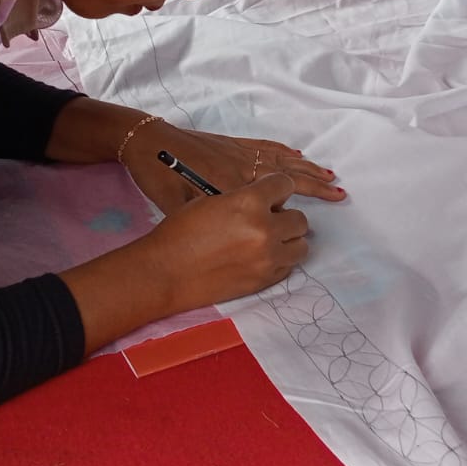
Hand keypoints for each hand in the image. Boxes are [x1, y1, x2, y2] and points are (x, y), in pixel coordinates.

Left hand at [126, 120, 343, 213]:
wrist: (146, 142)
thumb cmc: (159, 178)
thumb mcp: (179, 207)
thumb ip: (209, 219)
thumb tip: (233, 236)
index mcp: (231, 186)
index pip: (270, 201)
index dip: (290, 211)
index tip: (307, 226)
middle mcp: (241, 166)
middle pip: (286, 176)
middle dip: (314, 186)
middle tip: (339, 194)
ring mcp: (238, 151)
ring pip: (281, 160)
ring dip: (307, 167)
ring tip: (330, 176)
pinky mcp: (232, 142)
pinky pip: (266, 147)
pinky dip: (285, 152)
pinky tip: (298, 154)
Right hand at [142, 172, 311, 307]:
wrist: (165, 272)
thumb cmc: (180, 233)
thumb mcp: (212, 201)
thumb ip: (244, 198)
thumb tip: (266, 201)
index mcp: (249, 202)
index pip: (285, 185)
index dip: (277, 188)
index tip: (272, 193)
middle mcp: (264, 230)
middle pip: (300, 218)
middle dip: (285, 216)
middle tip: (268, 219)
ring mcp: (267, 258)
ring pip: (301, 245)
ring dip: (288, 240)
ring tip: (268, 240)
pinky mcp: (264, 280)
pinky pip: (288, 266)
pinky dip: (280, 260)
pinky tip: (260, 257)